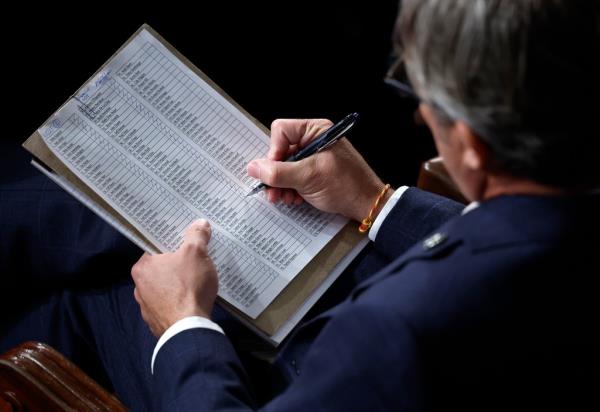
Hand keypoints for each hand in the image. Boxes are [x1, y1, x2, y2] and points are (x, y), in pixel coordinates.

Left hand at [131, 219, 217, 336]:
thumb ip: (197, 236)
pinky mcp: (156, 323)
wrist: (189, 329)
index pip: (156, 250)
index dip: (172, 246)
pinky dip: (178, 305)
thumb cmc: (188, 286)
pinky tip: (192, 303)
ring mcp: (146, 308)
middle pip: (160, 270)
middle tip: (194, 263)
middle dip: (176, 267)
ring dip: (177, 288)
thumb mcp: (196, 253)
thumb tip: (200, 222)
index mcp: (142, 267)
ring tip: (196, 285)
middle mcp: (139, 287)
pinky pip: (169, 308)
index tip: (185, 245)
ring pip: (164, 290)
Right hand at [247, 119, 392, 221]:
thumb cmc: (345, 185)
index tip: (274, 171)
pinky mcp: (315, 171)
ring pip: (285, 166)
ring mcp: (314, 156)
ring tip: (283, 199)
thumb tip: (252, 167)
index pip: (281, 131)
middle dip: (275, 173)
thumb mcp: (308, 177)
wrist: (367, 205)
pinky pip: (294, 176)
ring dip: (281, 184)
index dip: (273, 151)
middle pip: (281, 151)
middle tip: (272, 192)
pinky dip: (291, 188)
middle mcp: (314, 140)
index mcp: (315, 130)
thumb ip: (278, 172)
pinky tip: (294, 199)